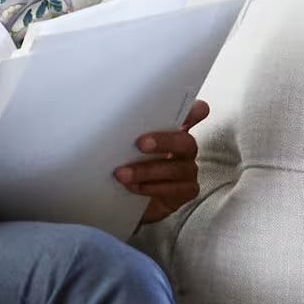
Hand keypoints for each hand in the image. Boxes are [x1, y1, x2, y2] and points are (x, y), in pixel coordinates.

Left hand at [117, 100, 209, 225]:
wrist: (126, 195)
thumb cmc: (127, 160)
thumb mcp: (126, 142)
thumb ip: (128, 129)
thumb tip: (109, 117)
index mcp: (173, 130)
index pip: (193, 115)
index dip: (194, 111)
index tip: (191, 108)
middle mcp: (184, 148)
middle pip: (185, 141)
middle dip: (163, 141)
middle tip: (140, 144)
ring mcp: (187, 169)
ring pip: (176, 168)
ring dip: (147, 170)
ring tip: (122, 173)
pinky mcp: (186, 190)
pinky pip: (174, 189)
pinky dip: (151, 188)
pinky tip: (133, 187)